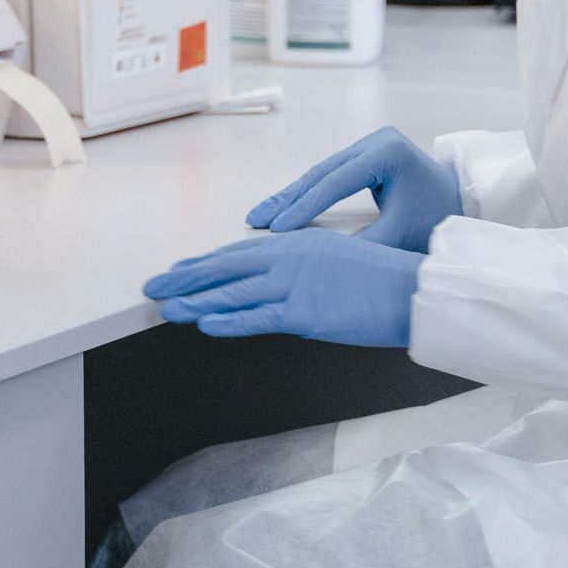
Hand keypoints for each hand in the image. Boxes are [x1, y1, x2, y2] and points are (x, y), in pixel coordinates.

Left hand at [143, 228, 420, 346]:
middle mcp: (292, 257)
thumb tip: (279, 284)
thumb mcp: (339, 262)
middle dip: (187, 278)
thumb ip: (306, 268)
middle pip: (227, 268)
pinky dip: (228, 321)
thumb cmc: (385, 281)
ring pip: (234, 293)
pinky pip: (258, 319)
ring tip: (166, 308)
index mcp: (300, 242)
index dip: (206, 263)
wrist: (414, 291)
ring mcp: (297, 284)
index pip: (242, 253)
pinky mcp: (305, 313)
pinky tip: (203, 324)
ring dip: (195, 301)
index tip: (179, 270)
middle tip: (153, 286)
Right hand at [246, 127, 461, 252]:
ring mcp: (369, 145)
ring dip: (292, 196)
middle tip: (256, 219)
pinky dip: (307, 194)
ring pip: (321, 173)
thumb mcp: (399, 234)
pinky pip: (329, 175)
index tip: (278, 228)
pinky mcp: (365, 154)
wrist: (461, 202)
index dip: (305, 206)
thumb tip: (318, 259)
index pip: (337, 181)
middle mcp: (376, 142)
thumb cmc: (437, 217)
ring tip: (262, 216)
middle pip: (322, 172)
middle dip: (288, 199)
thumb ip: (361, 244)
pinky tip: (284, 209)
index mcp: (387, 153)